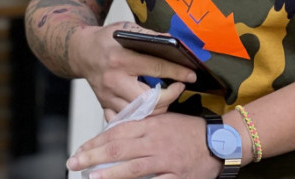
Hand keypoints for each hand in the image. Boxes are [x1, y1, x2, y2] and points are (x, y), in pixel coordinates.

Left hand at [66, 112, 224, 178]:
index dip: (95, 142)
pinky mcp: (176, 177)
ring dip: (109, 174)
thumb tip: (114, 130)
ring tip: (91, 177)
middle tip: (74, 164)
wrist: (221, 140)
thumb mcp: (165, 120)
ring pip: (132, 168)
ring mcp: (165, 161)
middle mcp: (155, 142)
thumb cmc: (191, 131)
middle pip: (118, 149)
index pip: (116, 133)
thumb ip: (142, 125)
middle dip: (92, 157)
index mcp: (151, 126)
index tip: (80, 150)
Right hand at [68, 21, 197, 116]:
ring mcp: (108, 96)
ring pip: (138, 113)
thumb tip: (174, 42)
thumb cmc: (106, 40)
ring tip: (167, 97)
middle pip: (147, 99)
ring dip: (158, 108)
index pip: (155, 68)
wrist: (81, 52)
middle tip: (179, 88)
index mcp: (121, 58)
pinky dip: (139, 118)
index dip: (177, 72)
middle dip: (169, 96)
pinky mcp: (105, 105)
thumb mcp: (127, 29)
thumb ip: (150, 36)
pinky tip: (150, 109)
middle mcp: (113, 80)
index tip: (191, 75)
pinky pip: (125, 120)